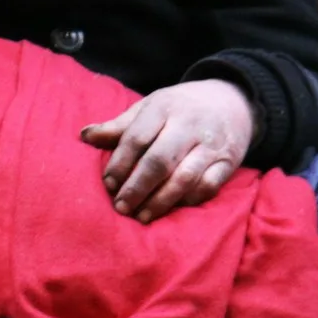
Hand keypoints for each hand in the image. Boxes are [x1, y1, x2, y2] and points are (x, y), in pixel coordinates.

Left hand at [79, 79, 257, 223]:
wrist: (233, 100)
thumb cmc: (180, 107)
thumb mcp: (150, 108)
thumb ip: (119, 126)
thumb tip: (84, 136)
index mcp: (163, 108)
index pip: (136, 138)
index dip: (119, 164)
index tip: (108, 184)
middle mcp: (188, 125)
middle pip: (159, 160)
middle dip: (137, 187)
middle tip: (121, 207)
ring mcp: (211, 145)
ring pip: (184, 178)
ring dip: (160, 201)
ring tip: (142, 216)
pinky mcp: (228, 162)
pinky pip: (208, 187)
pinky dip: (188, 201)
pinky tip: (171, 210)